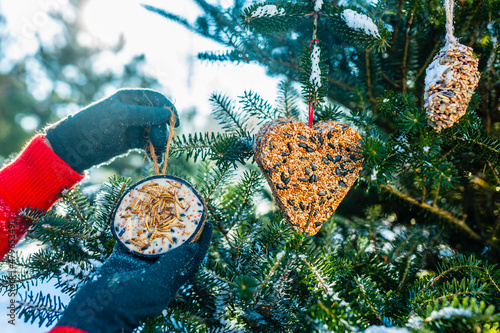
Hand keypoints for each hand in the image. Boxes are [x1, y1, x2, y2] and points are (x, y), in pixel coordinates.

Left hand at [46, 89, 178, 172]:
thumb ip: (146, 114)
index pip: (156, 99)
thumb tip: (168, 114)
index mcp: (130, 98)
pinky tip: (155, 158)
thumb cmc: (95, 125)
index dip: (168, 108)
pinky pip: (148, 144)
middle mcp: (133, 110)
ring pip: (155, 131)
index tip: (176, 123)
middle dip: (163, 129)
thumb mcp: (121, 116)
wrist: (75, 147)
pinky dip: (153, 150)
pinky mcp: (130, 141)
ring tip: (158, 152)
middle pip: (158, 117)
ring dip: (159, 141)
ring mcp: (132, 126)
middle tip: (160, 141)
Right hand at [56, 222, 211, 332]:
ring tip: (164, 206)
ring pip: (152, 240)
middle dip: (180, 228)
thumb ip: (175, 263)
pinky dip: (133, 226)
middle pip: (173, 246)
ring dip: (157, 224)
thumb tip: (195, 247)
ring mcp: (138, 265)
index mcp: (169, 280)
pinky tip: (137, 211)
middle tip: (186, 209)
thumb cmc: (130, 301)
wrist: (95, 310)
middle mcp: (156, 271)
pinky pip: (130, 239)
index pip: (191, 258)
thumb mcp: (157, 283)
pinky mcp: (121, 259)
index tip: (208, 223)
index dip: (201, 241)